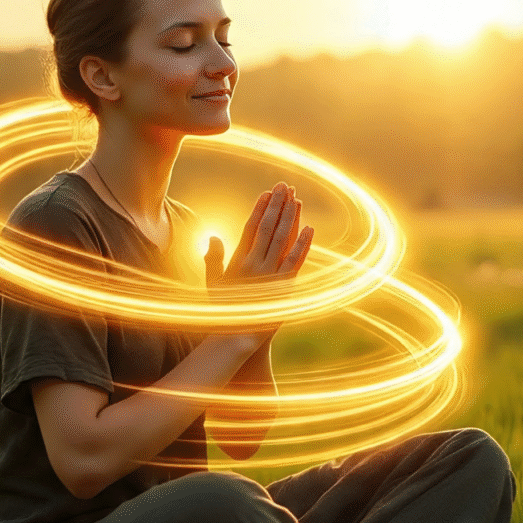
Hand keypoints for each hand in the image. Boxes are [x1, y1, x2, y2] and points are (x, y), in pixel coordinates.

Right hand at [204, 182, 314, 345]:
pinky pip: (295, 261)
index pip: (251, 227)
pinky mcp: (283, 286)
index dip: (260, 208)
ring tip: (296, 198)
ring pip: (282, 240)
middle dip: (277, 205)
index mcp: (238, 261)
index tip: (266, 192)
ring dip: (291, 217)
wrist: (237, 337)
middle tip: (284, 185)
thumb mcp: (212, 283)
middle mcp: (254, 264)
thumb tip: (213, 236)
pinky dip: (303, 244)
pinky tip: (309, 229)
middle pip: (268, 227)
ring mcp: (270, 274)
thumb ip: (213, 259)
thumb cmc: (223, 310)